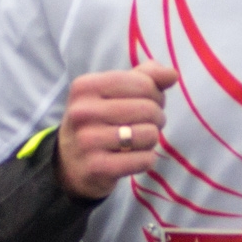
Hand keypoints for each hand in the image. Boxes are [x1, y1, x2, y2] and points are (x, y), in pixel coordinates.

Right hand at [55, 62, 174, 199]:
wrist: (69, 163)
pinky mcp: (98, 167)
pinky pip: (144, 159)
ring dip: (151, 139)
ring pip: (149, 134)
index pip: (142, 83)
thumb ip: (144, 77)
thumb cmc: (98, 120)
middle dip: (157, 117)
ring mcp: (88, 141)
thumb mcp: (112, 92)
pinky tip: (133, 157)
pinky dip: (146, 158)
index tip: (149, 102)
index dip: (156, 94)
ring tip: (138, 140)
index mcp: (85, 86)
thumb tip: (172, 74)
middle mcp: (83, 112)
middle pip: (148, 109)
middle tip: (145, 124)